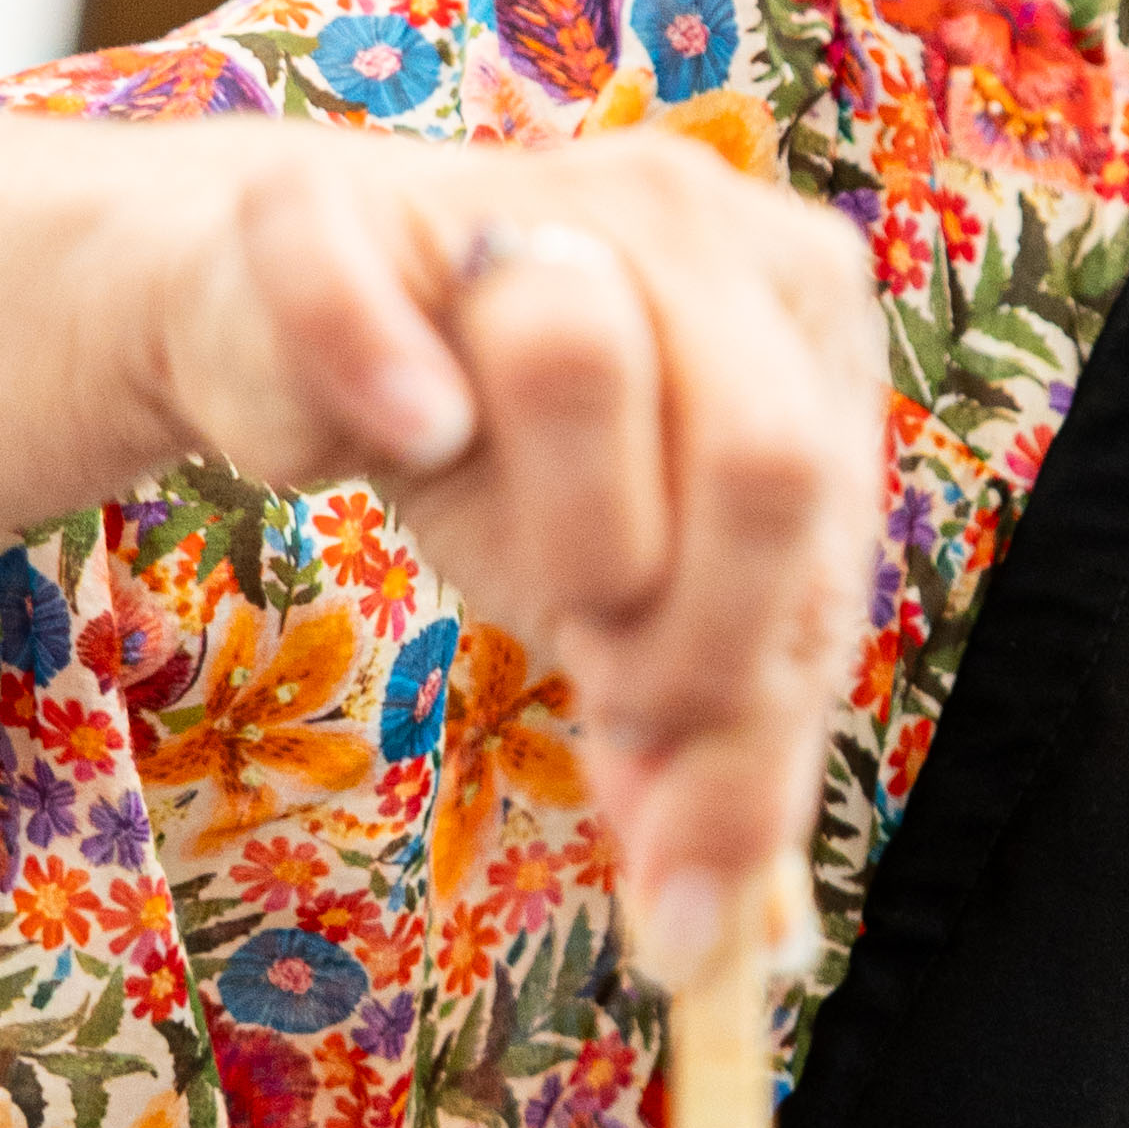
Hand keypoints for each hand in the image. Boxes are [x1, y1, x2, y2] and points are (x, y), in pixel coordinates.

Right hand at [131, 127, 888, 975]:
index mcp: (806, 311)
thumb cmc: (510, 458)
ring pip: (579, 356)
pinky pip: (356, 293)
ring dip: (562, 531)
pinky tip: (408, 429)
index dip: (762, 714)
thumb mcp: (637, 600)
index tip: (684, 854)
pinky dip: (377, 370)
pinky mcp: (336, 212)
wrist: (296, 318)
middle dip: (696, 643)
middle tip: (612, 702)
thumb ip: (703, 739)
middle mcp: (694, 224)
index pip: (832, 541)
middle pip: (763, 458)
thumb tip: (708, 928)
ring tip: (533, 588)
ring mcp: (513, 198)